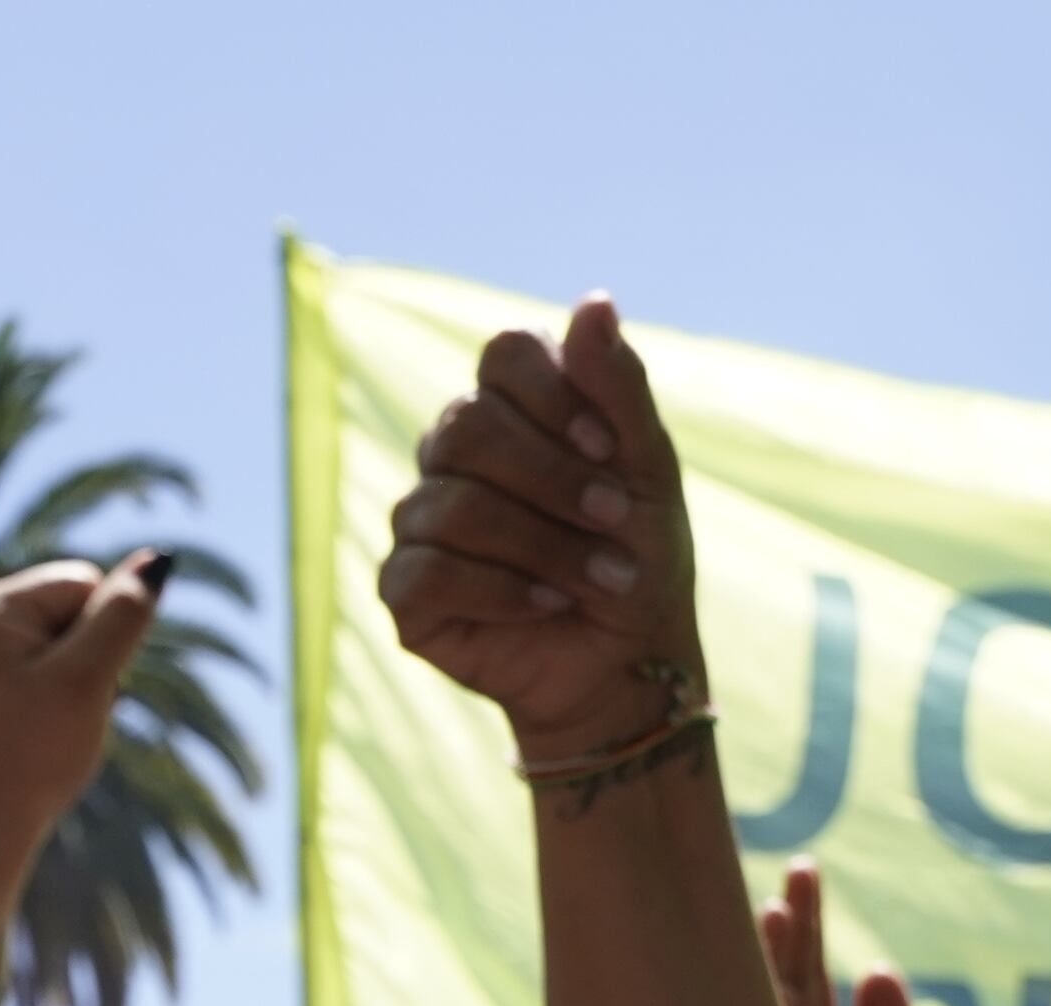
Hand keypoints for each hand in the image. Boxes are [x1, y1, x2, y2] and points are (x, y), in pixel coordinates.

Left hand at [0, 553, 168, 850]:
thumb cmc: (32, 756)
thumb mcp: (89, 679)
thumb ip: (124, 615)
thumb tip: (160, 559)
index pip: (84, 584)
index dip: (102, 638)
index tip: (72, 689)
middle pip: (73, 612)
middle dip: (88, 661)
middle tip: (59, 717)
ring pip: (64, 646)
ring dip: (77, 685)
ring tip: (47, 731)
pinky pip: (43, 672)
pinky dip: (56, 701)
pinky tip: (36, 736)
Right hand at [377, 297, 702, 767]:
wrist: (625, 659)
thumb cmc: (638, 554)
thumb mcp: (647, 468)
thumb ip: (617, 387)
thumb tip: (593, 300)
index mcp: (511, 408)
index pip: (504, 355)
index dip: (553, 396)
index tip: (609, 449)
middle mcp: (453, 455)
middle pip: (467, 429)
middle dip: (552, 480)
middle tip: (613, 520)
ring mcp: (420, 521)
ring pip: (453, 507)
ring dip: (544, 546)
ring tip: (597, 580)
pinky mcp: (403, 591)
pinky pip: (429, 572)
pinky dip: (501, 591)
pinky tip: (546, 605)